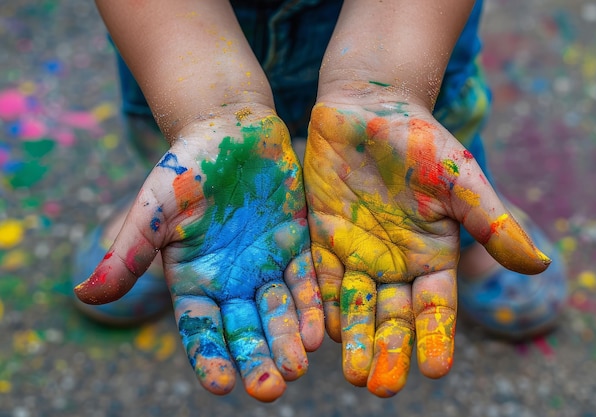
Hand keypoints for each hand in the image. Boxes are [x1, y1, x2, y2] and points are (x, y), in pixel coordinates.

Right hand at [75, 108, 323, 401]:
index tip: (222, 385)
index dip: (209, 357)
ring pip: (279, 312)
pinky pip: (307, 281)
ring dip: (288, 340)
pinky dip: (313, 306)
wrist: (231, 129)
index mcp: (194, 278)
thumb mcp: (156, 207)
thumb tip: (84, 296)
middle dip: (257, 359)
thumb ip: (129, 250)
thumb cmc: (186, 166)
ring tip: (297, 366)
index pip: (201, 329)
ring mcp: (266, 265)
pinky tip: (320, 331)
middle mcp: (232, 280)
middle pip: (245, 330)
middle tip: (270, 388)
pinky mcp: (296, 245)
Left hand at [304, 102, 549, 396]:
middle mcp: (394, 263)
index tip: (434, 369)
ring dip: (354, 339)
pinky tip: (319, 332)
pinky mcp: (324, 239)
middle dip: (388, 350)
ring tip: (354, 374)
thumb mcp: (459, 179)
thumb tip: (538, 264)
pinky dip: (322, 305)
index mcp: (431, 255)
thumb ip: (489, 221)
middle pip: (393, 317)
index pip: (435, 307)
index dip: (435, 337)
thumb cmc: (420, 140)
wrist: (368, 107)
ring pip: (357, 306)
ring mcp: (358, 253)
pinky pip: (322, 279)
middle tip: (381, 386)